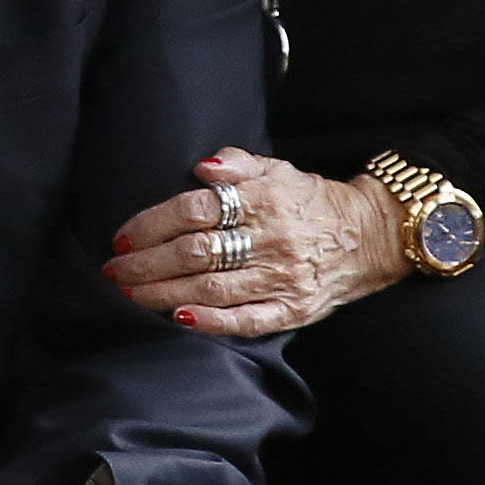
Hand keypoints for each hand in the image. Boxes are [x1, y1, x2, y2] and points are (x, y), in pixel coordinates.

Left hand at [107, 150, 409, 334]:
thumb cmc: (310, 201)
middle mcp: (272, 239)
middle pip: (196, 253)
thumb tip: (202, 167)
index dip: (153, 225)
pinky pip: (247, 320)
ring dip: (163, 294)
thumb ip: (237, 162)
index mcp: (264, 200)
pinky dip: (211, 322)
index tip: (122, 238)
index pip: (196, 211)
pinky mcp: (294, 309)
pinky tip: (180, 320)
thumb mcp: (278, 169)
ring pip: (212, 289)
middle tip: (114, 272)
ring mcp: (283, 278)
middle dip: (146, 264)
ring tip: (129, 295)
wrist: (370, 235)